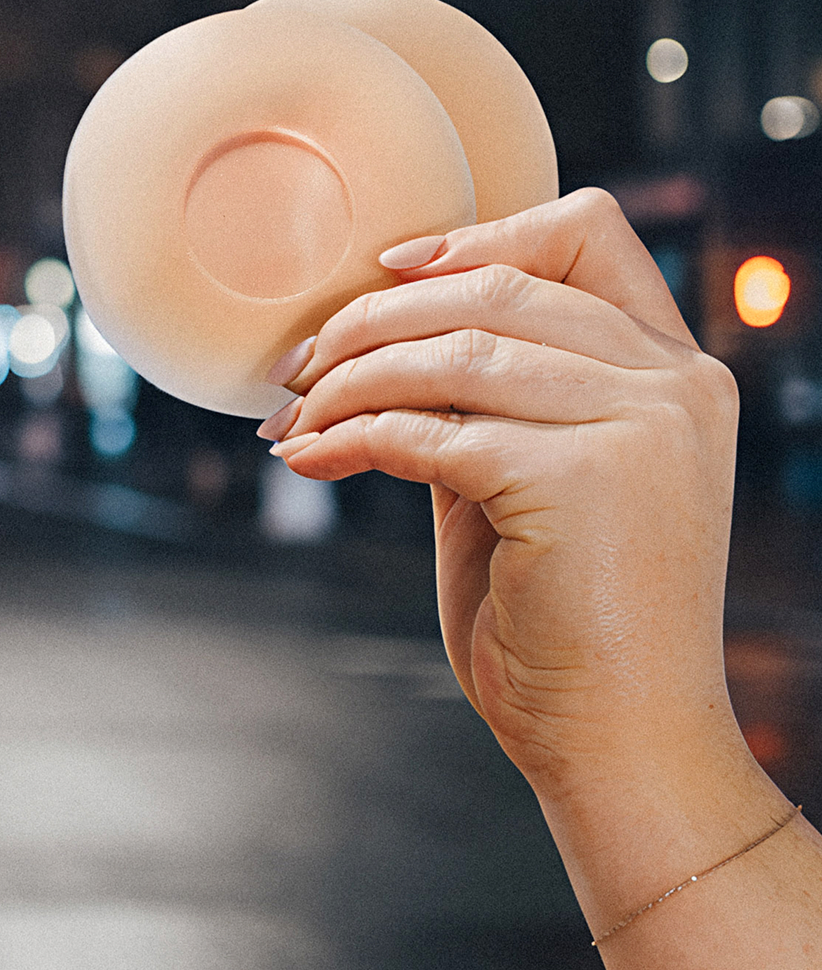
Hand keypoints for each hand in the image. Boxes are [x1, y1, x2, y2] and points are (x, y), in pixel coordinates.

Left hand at [268, 187, 739, 789]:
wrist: (616, 737)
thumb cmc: (562, 614)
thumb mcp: (535, 478)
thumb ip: (493, 400)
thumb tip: (376, 336)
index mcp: (678, 371)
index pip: (589, 234)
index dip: (478, 233)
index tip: (385, 270)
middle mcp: (675, 385)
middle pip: (491, 289)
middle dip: (368, 321)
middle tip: (292, 368)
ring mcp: (639, 428)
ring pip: (449, 355)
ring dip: (345, 383)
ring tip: (291, 420)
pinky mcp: (582, 479)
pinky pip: (431, 431)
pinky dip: (350, 438)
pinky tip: (307, 459)